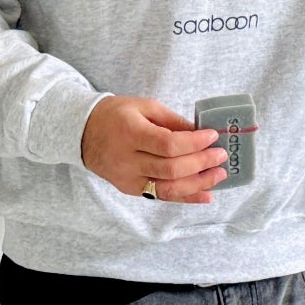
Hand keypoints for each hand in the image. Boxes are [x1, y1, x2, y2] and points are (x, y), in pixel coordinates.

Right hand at [80, 95, 226, 202]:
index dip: (194, 143)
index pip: (168, 144)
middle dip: (201, 163)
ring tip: (219, 176)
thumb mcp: (144, 107)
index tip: (213, 136)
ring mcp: (128, 179)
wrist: (83, 134)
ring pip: (168, 188)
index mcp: (130, 134)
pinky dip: (186, 197)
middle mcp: (127, 160)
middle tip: (221, 156)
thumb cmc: (116, 115)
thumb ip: (172, 121)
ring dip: (198, 184)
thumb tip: (201, 133)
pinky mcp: (131, 189)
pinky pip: (161, 196)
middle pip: (170, 168)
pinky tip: (206, 195)